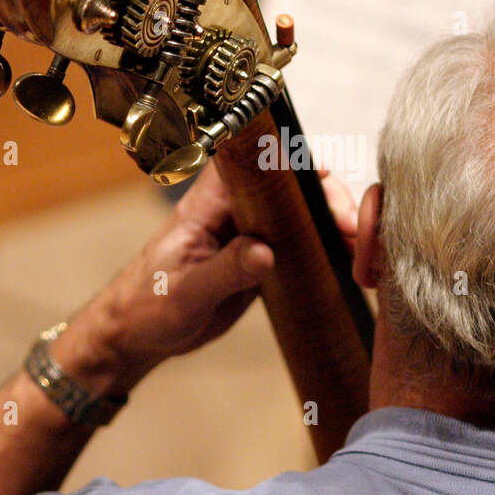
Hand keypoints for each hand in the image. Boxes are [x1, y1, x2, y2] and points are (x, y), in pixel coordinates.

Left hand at [55, 162, 359, 398]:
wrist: (134, 336)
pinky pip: (299, 243)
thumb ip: (225, 272)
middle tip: (350, 229)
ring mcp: (249, 234)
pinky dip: (326, 248)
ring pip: (300, 213)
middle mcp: (234, 211)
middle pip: (290, 185)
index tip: (324, 173)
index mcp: (209, 204)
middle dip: (326, 198)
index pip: (254, 161)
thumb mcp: (185, 294)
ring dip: (332, 223)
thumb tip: (266, 252)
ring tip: (360, 249)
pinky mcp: (260, 259)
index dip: (292, 159)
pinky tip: (349, 264)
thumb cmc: (146, 307)